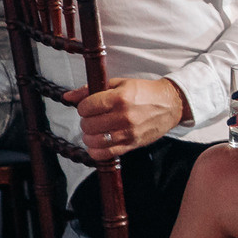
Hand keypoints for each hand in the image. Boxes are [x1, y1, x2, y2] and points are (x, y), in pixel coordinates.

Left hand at [66, 75, 188, 160]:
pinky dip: (96, 151)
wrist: (170, 104)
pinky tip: (98, 143)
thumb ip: (91, 90)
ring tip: (95, 131)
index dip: (83, 107)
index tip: (89, 107)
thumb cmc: (144, 92)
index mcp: (119, 98)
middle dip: (86, 122)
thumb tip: (67, 97)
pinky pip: (105, 154)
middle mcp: (123, 116)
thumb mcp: (119, 84)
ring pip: (94, 141)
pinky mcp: (132, 144)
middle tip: (93, 118)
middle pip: (88, 125)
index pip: (86, 107)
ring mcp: (128, 133)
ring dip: (89, 137)